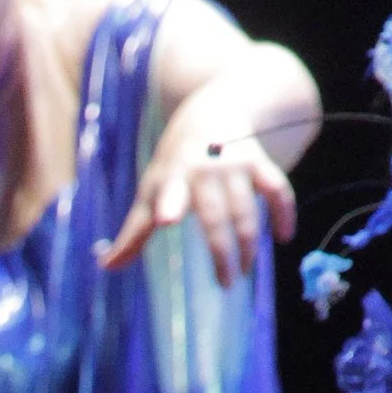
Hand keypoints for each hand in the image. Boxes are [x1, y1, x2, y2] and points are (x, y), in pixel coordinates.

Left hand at [98, 128, 294, 288]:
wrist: (213, 109)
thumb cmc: (175, 161)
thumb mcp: (151, 190)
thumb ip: (134, 231)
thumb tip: (107, 267)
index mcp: (174, 177)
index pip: (170, 192)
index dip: (169, 204)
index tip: (166, 219)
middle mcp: (205, 169)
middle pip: (217, 216)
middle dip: (223, 250)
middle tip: (225, 283)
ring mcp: (235, 165)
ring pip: (246, 210)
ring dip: (249, 243)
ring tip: (244, 270)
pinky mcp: (259, 162)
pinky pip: (277, 189)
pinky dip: (284, 212)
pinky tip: (284, 236)